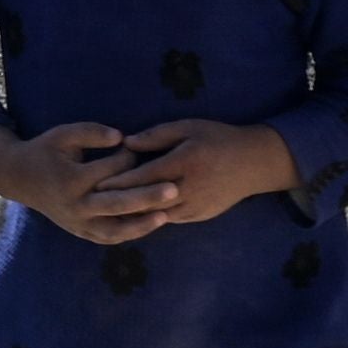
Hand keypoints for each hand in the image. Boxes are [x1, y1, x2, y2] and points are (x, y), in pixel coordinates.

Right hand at [0, 122, 156, 238]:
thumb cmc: (45, 152)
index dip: (127, 157)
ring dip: (141, 224)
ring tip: (166, 216)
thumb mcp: (63, 134)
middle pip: (116, 204)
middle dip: (147, 197)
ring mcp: (77, 222)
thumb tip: (122, 137)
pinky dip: (129, 234)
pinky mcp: (79, 231)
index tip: (137, 147)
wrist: (18, 178)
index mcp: (71, 180)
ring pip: (114, 229)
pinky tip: (149, 225)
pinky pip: (108, 238)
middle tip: (174, 189)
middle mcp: (75, 205)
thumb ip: (91, 132)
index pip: (109, 171)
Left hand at [80, 118, 300, 234]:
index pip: (143, 176)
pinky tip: (132, 216)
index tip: (94, 182)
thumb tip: (126, 142)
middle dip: (118, 201)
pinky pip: (169, 219)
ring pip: (156, 215)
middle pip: (146, 199)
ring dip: (132, 214)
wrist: (255, 163)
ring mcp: (196, 206)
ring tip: (106, 211)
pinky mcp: (200, 216)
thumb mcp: (189, 128)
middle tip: (92, 200)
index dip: (118, 181)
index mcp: (185, 164)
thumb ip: (157, 135)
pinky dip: (150, 218)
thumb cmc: (219, 139)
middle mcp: (189, 189)